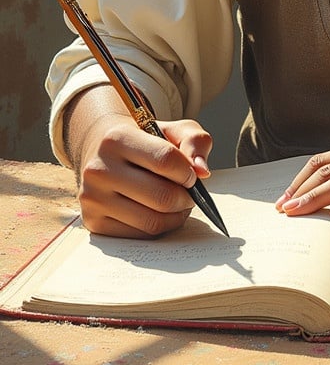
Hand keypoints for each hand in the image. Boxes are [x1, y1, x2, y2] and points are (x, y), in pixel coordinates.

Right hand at [65, 87, 213, 237]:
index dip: (188, 171)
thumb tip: (203, 171)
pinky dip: (160, 227)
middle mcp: (98, 169)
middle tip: (191, 194)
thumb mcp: (172, 129)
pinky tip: (163, 214)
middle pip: (161, 196)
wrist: (102, 150)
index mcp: (116, 139)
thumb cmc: (144, 139)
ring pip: (152, 220)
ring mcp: (92, 198)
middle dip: (186, 198)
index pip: (165, 160)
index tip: (192, 174)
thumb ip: (195, 140)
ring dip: (176, 215)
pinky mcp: (93, 222)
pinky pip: (140, 235)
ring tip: (180, 204)